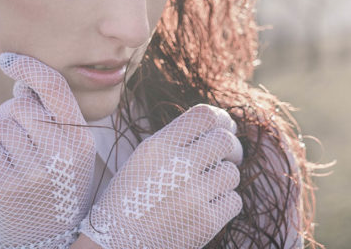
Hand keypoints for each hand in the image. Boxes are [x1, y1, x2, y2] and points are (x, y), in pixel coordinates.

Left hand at [0, 53, 95, 247]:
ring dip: (2, 134)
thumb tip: (23, 83)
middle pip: (20, 104)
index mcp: (81, 139)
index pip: (54, 89)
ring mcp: (35, 170)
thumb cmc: (60, 185)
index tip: (8, 60)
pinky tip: (3, 167)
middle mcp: (62, 151)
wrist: (52, 237)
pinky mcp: (8, 185)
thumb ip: (56, 118)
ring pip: (1, 124)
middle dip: (14, 112)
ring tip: (18, 156)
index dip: (29, 68)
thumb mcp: (73, 152)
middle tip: (22, 135)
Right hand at [80, 104, 242, 248]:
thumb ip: (177, 138)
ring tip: (208, 188)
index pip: (204, 116)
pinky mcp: (206, 223)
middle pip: (226, 141)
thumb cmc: (131, 200)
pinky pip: (234, 201)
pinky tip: (208, 207)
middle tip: (230, 157)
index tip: (227, 128)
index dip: (223, 119)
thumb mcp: (143, 159)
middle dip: (233, 148)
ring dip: (226, 179)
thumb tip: (221, 124)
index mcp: (158, 147)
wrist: (116, 247)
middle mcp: (177, 166)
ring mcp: (193, 196)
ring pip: (232, 173)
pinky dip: (226, 203)